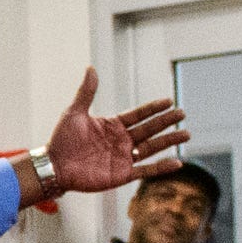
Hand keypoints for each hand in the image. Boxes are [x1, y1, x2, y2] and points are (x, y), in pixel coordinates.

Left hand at [39, 66, 191, 197]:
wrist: (55, 165)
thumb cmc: (62, 139)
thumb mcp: (74, 112)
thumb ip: (86, 92)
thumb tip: (91, 67)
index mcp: (113, 125)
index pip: (138, 115)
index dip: (153, 109)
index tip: (169, 101)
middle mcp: (121, 141)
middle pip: (149, 129)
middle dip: (166, 122)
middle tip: (183, 113)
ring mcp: (123, 157)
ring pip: (152, 148)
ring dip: (169, 141)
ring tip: (187, 134)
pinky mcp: (122, 174)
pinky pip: (146, 171)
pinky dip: (161, 168)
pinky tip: (178, 162)